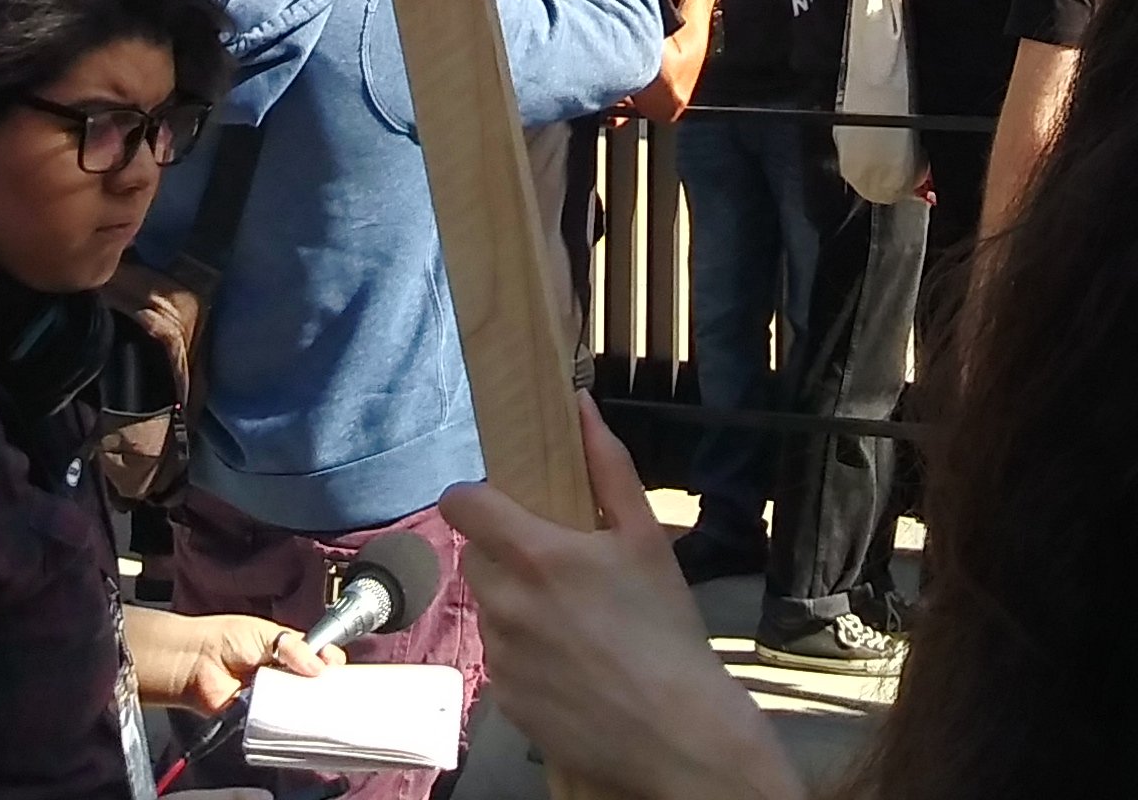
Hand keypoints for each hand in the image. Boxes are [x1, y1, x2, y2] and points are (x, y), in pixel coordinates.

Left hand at [120, 605, 330, 715]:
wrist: (198, 661)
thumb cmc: (228, 639)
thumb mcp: (268, 635)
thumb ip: (295, 648)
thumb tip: (319, 667)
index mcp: (289, 650)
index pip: (318, 657)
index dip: (329, 661)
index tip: (336, 664)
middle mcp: (284, 674)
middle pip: (313, 683)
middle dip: (324, 684)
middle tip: (331, 684)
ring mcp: (274, 697)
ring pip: (300, 703)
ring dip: (309, 702)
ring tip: (316, 699)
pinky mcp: (262, 717)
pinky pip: (281, 721)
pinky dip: (290, 720)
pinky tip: (298, 716)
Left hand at [443, 403, 806, 799]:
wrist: (675, 731)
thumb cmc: (665, 627)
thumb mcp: (647, 537)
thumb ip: (608, 467)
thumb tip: (580, 405)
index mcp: (535, 556)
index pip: (462, 505)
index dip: (477, 498)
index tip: (505, 503)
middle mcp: (505, 604)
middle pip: (475, 557)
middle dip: (504, 551)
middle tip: (555, 563)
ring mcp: (500, 657)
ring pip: (487, 609)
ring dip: (514, 603)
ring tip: (570, 619)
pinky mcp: (505, 699)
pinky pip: (500, 659)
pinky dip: (524, 651)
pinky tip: (570, 662)